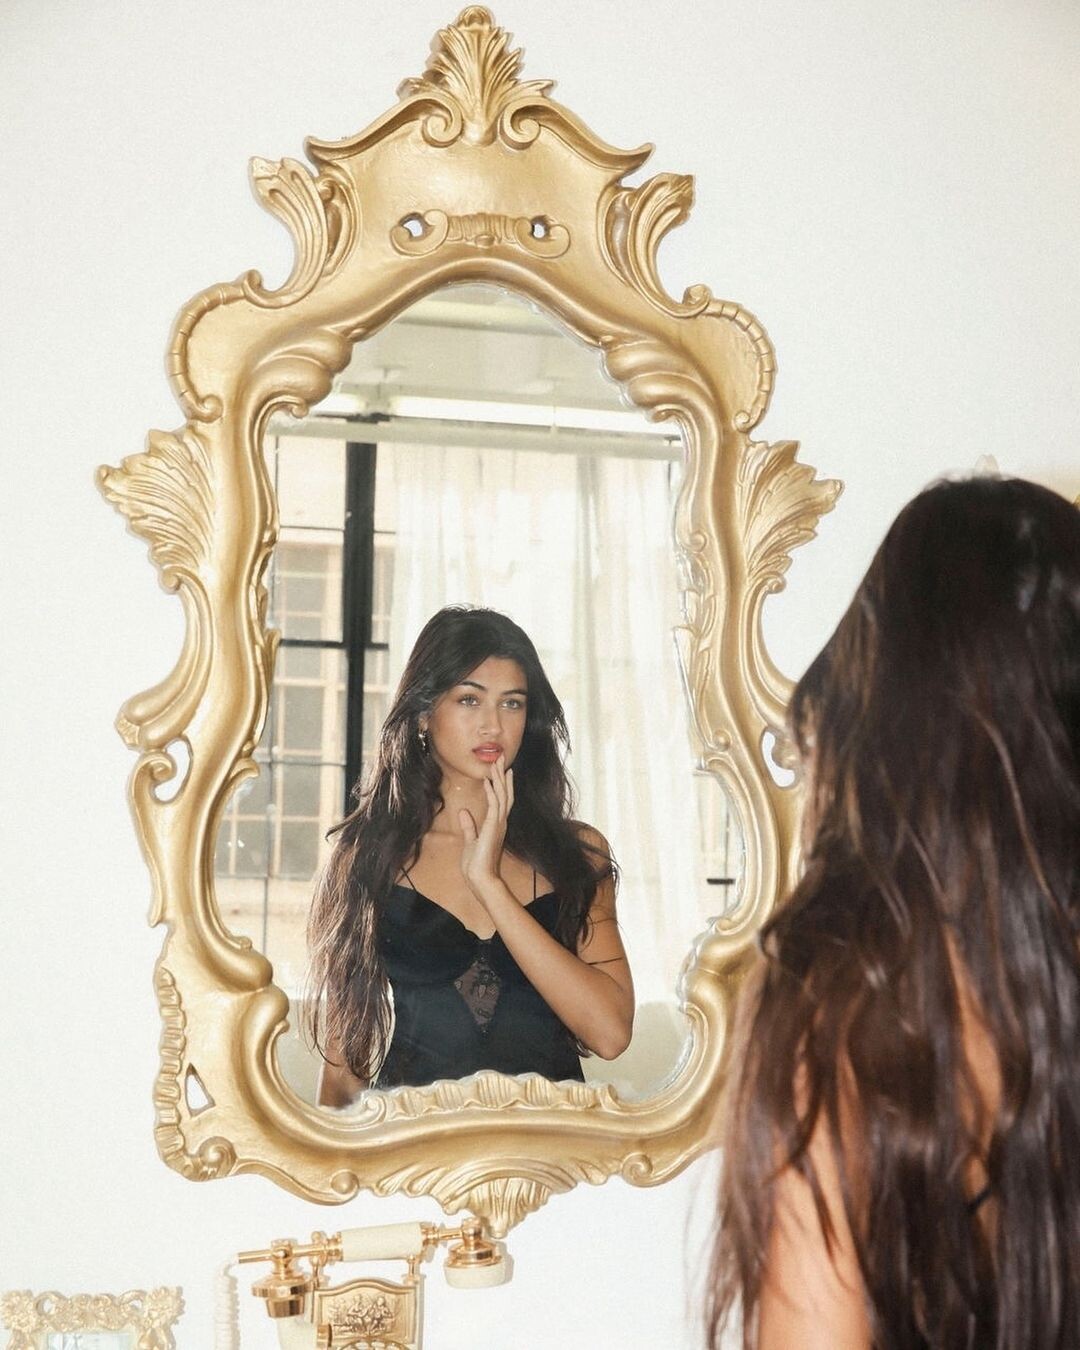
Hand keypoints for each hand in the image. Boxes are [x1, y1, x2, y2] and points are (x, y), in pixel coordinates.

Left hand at [459, 754, 513, 902]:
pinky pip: (494, 805)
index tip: (503, 769)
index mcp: (497, 825)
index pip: (502, 799)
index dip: (503, 784)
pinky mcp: (493, 828)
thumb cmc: (476, 865)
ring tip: (497, 763)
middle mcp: (501, 822)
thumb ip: (469, 826)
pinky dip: (492, 792)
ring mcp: (498, 824)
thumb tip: (463, 812)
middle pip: (505, 793)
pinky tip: (488, 781)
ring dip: (499, 779)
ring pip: (502, 796)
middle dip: (503, 775)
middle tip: (502, 758)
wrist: (481, 879)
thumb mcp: (470, 841)